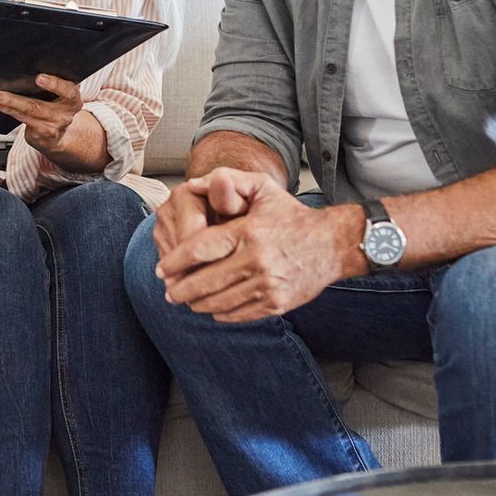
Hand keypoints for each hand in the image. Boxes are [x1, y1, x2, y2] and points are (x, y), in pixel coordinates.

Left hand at [0, 74, 89, 156]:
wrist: (59, 133)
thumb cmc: (58, 105)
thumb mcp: (63, 93)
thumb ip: (56, 81)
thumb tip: (33, 62)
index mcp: (73, 99)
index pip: (68, 91)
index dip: (55, 84)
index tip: (39, 78)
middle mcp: (64, 114)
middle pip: (39, 107)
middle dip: (16, 99)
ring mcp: (52, 126)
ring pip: (27, 114)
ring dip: (7, 104)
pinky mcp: (40, 135)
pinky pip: (21, 119)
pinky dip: (8, 110)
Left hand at [156, 177, 346, 322]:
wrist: (333, 244)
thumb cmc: (292, 215)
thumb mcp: (263, 188)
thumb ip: (228, 181)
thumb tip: (192, 185)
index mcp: (248, 232)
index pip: (199, 249)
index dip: (175, 261)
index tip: (162, 268)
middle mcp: (256, 260)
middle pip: (205, 281)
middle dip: (181, 289)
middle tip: (169, 292)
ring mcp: (267, 285)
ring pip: (220, 302)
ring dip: (198, 304)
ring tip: (187, 301)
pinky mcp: (277, 304)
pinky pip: (240, 314)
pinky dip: (221, 313)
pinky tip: (213, 308)